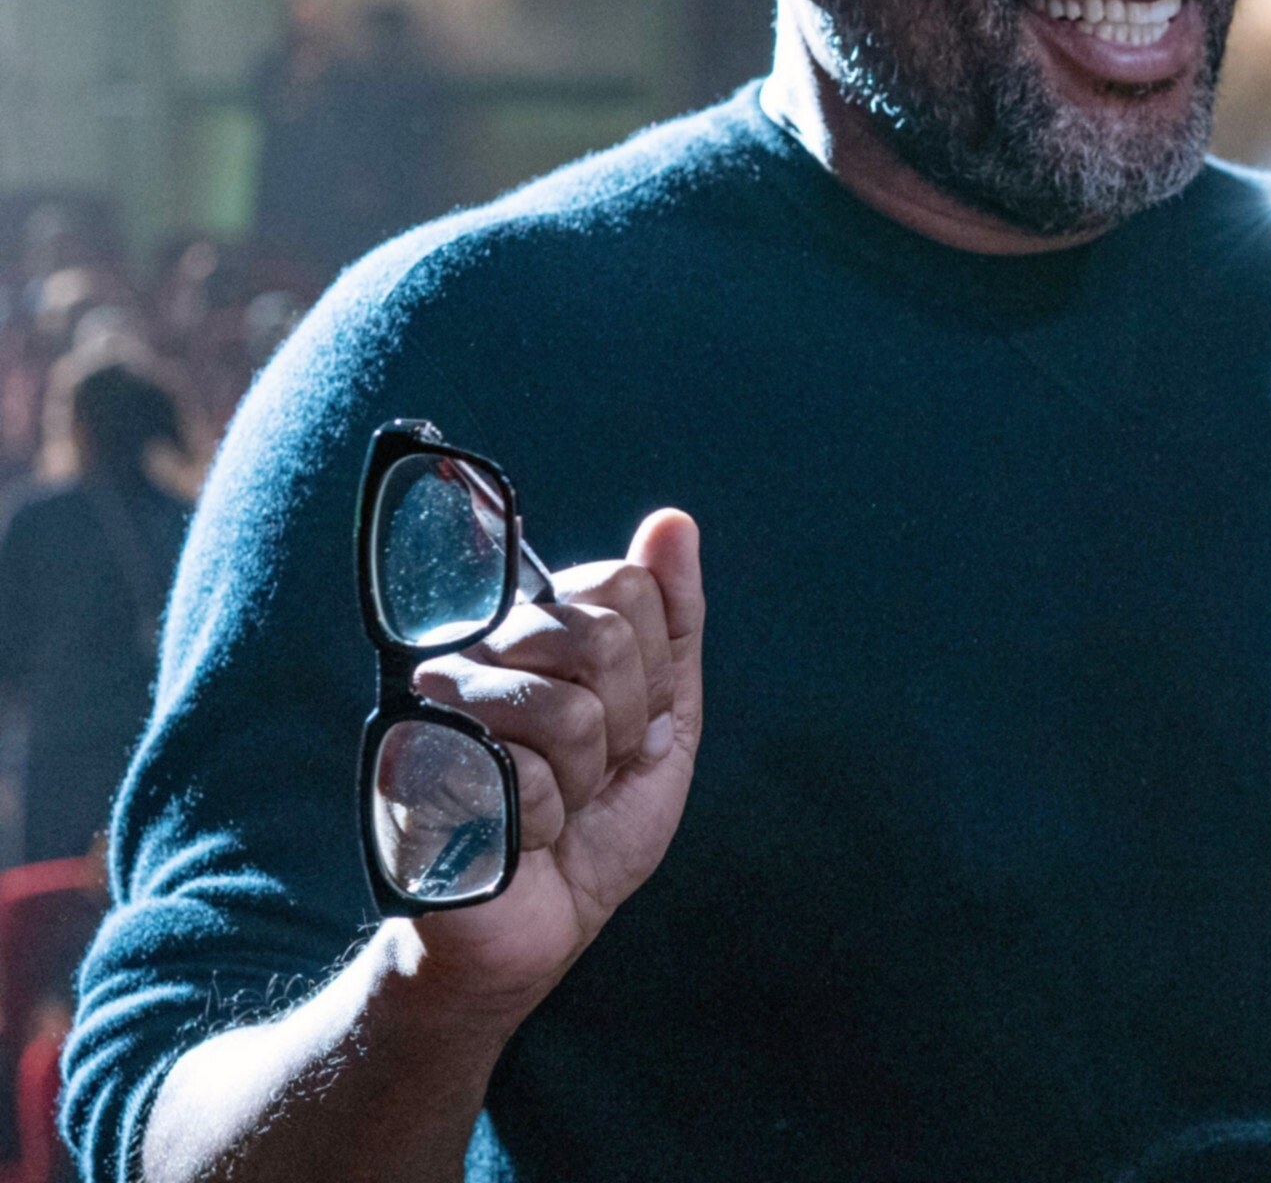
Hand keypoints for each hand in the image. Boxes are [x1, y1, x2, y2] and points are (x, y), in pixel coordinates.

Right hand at [396, 510, 703, 1017]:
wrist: (533, 930)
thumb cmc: (592, 825)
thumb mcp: (660, 720)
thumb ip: (671, 624)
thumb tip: (673, 522)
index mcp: (531, 628)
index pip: (622, 585)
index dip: (649, 671)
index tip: (627, 725)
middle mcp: (473, 649)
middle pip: (600, 638)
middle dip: (625, 727)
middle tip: (590, 773)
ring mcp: (435, 707)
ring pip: (569, 711)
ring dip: (583, 782)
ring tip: (553, 806)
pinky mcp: (414, 772)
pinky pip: (526, 778)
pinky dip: (543, 823)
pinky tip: (516, 837)